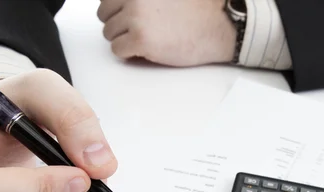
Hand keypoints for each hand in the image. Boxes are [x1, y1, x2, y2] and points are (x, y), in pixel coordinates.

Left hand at [97, 0, 235, 66]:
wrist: (219, 24)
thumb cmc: (198, 9)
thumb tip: (120, 6)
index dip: (116, 9)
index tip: (125, 16)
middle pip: (104, 15)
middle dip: (117, 24)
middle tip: (135, 31)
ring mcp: (135, 18)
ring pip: (109, 34)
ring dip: (123, 40)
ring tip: (145, 40)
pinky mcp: (140, 39)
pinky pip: (117, 50)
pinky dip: (127, 53)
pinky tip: (144, 50)